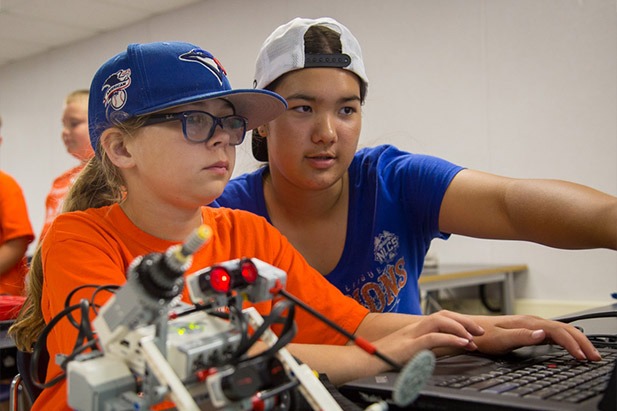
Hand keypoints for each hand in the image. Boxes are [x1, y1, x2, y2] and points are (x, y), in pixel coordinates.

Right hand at [371, 310, 484, 365]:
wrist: (364, 360)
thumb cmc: (383, 357)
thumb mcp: (407, 351)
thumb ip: (422, 348)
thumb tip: (438, 351)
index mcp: (415, 328)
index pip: (440, 317)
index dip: (459, 321)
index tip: (473, 332)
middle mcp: (414, 327)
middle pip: (443, 314)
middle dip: (465, 321)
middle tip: (480, 332)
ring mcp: (412, 334)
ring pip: (440, 321)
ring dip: (460, 327)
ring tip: (474, 337)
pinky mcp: (410, 344)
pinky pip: (434, 337)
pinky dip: (451, 339)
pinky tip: (463, 344)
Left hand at [471, 314, 601, 360]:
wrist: (468, 332)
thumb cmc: (481, 335)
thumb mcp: (500, 338)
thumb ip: (521, 336)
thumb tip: (542, 333)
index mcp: (527, 323)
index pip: (557, 331)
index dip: (572, 344)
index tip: (582, 356)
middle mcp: (531, 321)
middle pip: (564, 329)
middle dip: (582, 342)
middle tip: (595, 357)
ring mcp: (531, 325)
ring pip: (560, 330)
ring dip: (577, 340)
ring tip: (589, 353)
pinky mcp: (529, 330)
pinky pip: (553, 333)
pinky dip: (566, 340)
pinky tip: (571, 347)